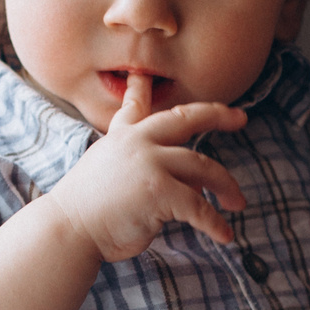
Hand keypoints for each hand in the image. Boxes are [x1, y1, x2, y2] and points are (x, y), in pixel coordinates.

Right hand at [42, 73, 248, 263]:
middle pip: (187, 118)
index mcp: (122, 138)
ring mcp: (150, 163)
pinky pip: (200, 207)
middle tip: (240, 118)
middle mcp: (138, 142)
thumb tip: (188, 174)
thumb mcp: (108, 173)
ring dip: (226, 186)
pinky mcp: (160, 191)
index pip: (134, 106)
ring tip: (238, 202)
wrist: (68, 230)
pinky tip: (225, 235)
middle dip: (217, 115)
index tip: (143, 74)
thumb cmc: (86, 212)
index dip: (140, 87)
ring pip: (204, 167)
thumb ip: (143, 164)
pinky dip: (215, 223)